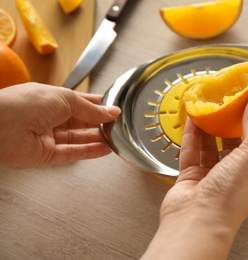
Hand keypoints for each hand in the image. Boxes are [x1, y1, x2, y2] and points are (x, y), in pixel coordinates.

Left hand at [0, 83, 120, 168]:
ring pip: (78, 139)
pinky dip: (89, 152)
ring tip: (115, 138)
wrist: (1, 125)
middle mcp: (49, 117)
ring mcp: (48, 137)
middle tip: (118, 125)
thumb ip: (91, 109)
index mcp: (52, 99)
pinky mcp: (46, 155)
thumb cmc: (27, 103)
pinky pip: (72, 153)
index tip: (114, 109)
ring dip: (97, 139)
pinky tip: (105, 149)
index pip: (80, 102)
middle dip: (99, 122)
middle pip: (80, 121)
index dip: (97, 105)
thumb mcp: (66, 99)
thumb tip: (112, 111)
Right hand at [142, 84, 247, 259]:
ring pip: (210, 145)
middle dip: (230, 120)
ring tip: (208, 105)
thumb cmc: (232, 194)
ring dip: (209, 125)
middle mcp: (235, 175)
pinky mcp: (190, 178)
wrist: (198, 220)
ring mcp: (212, 177)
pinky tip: (192, 118)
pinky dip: (192, 134)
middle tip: (226, 98)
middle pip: (233, 141)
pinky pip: (191, 151)